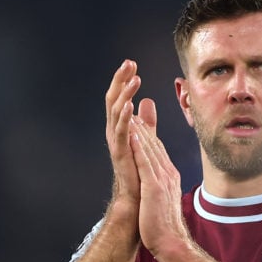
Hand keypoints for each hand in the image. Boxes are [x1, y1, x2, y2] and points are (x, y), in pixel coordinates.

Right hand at [105, 60, 156, 209]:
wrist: (137, 199)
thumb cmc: (139, 170)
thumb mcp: (145, 138)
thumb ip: (146, 121)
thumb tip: (147, 100)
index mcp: (121, 126)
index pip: (120, 97)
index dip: (124, 80)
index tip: (132, 63)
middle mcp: (115, 131)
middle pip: (114, 99)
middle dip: (120, 80)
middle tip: (129, 62)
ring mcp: (116, 142)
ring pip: (116, 112)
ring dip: (125, 94)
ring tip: (134, 79)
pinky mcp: (120, 154)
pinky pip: (121, 132)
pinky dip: (124, 117)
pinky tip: (130, 105)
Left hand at [129, 110, 189, 260]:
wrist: (171, 242)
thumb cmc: (164, 226)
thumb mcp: (162, 200)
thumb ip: (160, 186)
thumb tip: (157, 181)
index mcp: (169, 177)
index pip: (157, 151)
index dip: (148, 134)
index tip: (139, 120)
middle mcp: (167, 174)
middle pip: (154, 145)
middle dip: (144, 125)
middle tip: (133, 106)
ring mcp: (162, 179)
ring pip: (149, 149)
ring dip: (140, 130)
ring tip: (130, 113)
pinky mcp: (154, 187)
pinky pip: (145, 162)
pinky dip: (139, 146)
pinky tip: (132, 134)